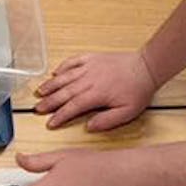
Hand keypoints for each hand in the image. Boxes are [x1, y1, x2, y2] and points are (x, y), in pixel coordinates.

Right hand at [35, 51, 157, 130]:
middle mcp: (90, 79)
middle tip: (38, 109)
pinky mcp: (93, 58)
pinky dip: (63, 66)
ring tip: (39, 92)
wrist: (147, 67)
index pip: (73, 106)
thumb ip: (107, 121)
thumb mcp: (127, 112)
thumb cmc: (138, 90)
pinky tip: (55, 73)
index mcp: (97, 93)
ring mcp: (90, 67)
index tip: (50, 123)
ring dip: (51, 85)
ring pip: (65, 76)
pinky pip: (73, 61)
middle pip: (65, 92)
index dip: (60, 116)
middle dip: (49, 101)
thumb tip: (89, 127)